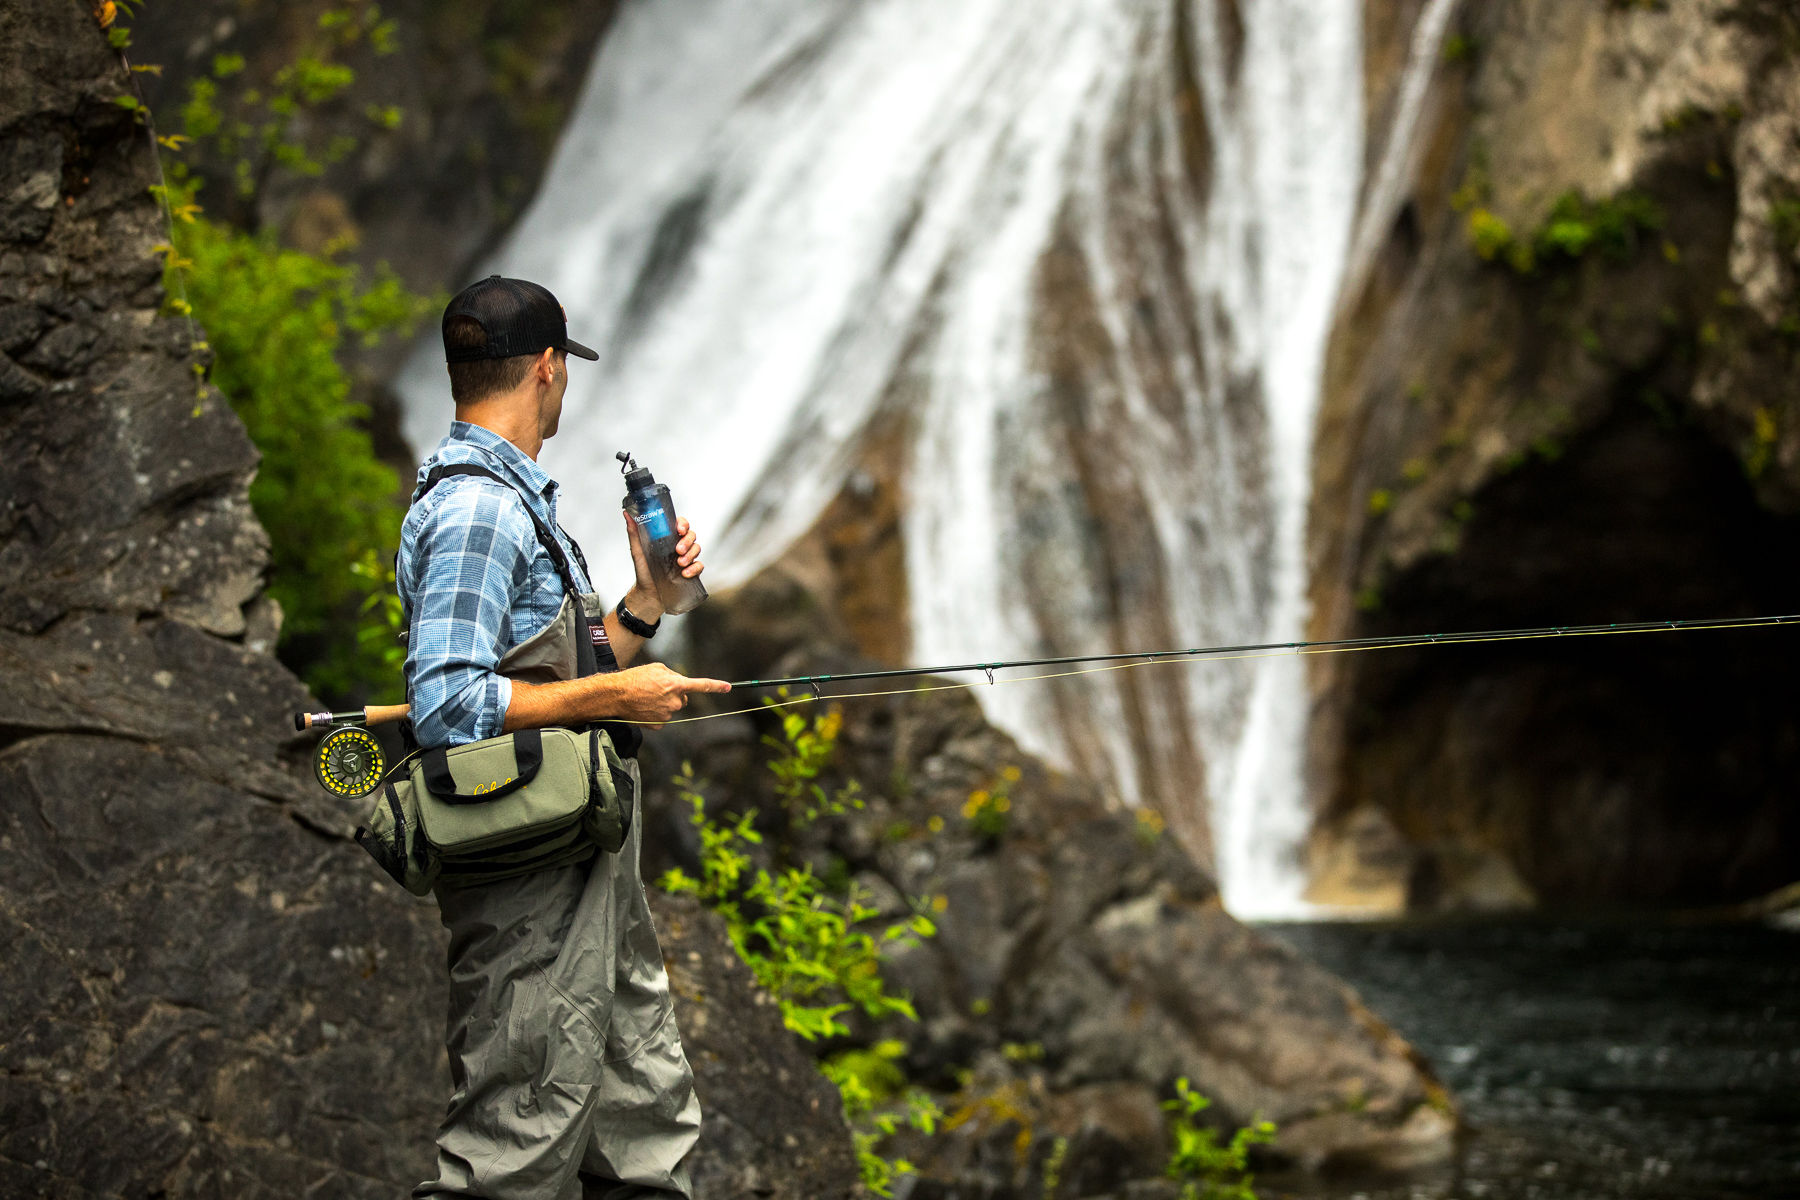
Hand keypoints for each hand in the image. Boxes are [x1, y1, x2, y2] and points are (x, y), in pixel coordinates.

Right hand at [600, 662, 730, 727]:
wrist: (616, 695)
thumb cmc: (634, 678)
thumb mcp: (656, 668)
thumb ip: (673, 675)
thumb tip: (680, 683)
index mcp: (676, 684)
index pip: (701, 685)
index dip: (716, 686)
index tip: (728, 687)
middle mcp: (675, 701)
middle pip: (683, 698)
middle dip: (674, 694)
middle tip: (656, 689)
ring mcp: (667, 714)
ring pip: (671, 708)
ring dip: (663, 703)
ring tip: (646, 697)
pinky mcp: (659, 725)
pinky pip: (662, 718)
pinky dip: (656, 714)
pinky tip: (645, 708)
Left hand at [622, 514, 705, 617]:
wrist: (648, 594)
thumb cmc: (644, 571)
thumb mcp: (638, 551)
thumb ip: (634, 533)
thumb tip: (627, 515)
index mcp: (668, 538)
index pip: (680, 524)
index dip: (683, 524)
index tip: (679, 529)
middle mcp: (678, 546)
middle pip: (691, 535)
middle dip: (687, 541)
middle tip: (678, 550)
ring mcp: (686, 558)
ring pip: (697, 548)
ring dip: (690, 555)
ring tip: (680, 564)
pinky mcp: (691, 571)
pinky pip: (699, 565)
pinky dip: (694, 568)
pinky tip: (684, 573)